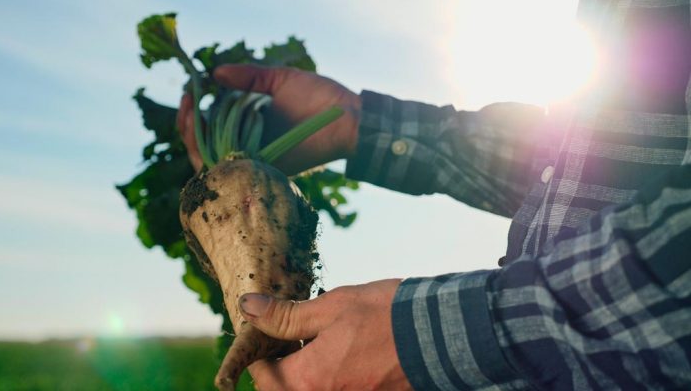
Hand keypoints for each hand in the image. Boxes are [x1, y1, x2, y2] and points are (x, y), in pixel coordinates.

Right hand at [177, 65, 360, 173]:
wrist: (346, 116)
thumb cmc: (318, 97)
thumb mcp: (277, 79)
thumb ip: (248, 77)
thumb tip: (214, 73)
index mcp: (249, 124)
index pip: (209, 126)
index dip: (192, 112)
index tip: (189, 93)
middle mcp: (248, 144)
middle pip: (203, 144)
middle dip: (186, 124)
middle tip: (187, 103)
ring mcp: (255, 159)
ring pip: (210, 159)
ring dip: (192, 139)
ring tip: (189, 116)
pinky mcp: (265, 170)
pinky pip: (231, 171)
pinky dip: (212, 157)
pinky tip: (204, 137)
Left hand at [238, 279, 412, 390]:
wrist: (443, 335)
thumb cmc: (386, 316)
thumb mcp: (331, 307)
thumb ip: (287, 315)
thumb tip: (248, 307)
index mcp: (307, 379)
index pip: (263, 376)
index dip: (262, 350)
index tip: (272, 328)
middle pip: (285, 389)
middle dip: (283, 364)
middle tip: (294, 334)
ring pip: (310, 389)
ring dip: (307, 370)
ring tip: (320, 339)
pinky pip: (336, 390)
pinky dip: (331, 375)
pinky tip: (344, 351)